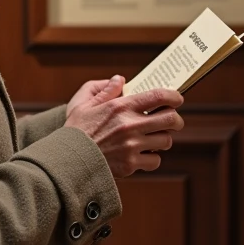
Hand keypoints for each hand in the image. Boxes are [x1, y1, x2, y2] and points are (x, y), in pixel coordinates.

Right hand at [64, 78, 184, 176]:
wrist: (66, 161)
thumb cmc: (74, 131)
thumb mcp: (83, 103)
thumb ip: (103, 89)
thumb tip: (120, 79)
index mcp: (121, 107)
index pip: (159, 96)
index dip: (174, 96)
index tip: (177, 98)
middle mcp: (130, 126)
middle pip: (171, 120)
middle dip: (176, 119)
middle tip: (172, 120)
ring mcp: (132, 146)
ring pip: (166, 141)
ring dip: (162, 139)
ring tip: (153, 137)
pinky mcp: (131, 165)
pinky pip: (155, 161)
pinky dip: (152, 158)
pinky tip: (142, 154)